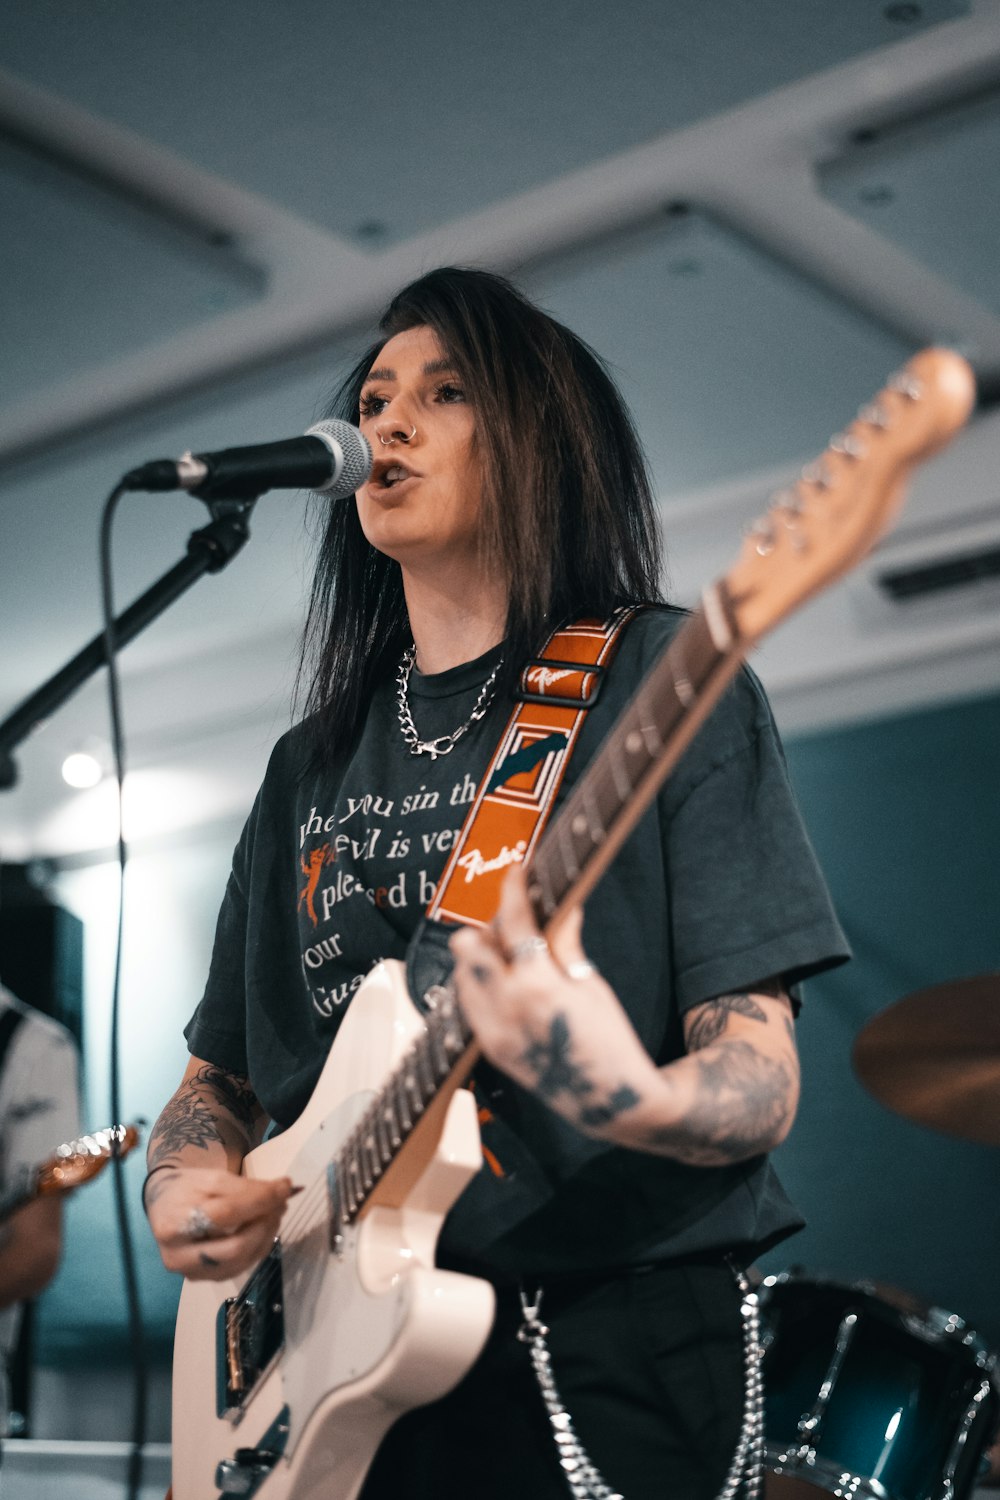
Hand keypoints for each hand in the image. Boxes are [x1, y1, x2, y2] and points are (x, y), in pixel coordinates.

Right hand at [146, 1166, 295, 1281]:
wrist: (164, 1207)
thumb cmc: (187, 1189)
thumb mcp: (211, 1178)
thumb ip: (246, 1187)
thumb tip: (283, 1191)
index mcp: (175, 1223)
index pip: (226, 1213)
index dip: (261, 1200)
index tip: (285, 1187)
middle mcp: (178, 1255)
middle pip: (235, 1247)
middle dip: (266, 1224)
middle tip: (281, 1204)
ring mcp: (190, 1272)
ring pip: (241, 1262)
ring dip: (266, 1237)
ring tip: (274, 1214)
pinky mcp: (202, 1279)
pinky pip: (238, 1268)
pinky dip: (257, 1248)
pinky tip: (262, 1230)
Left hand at [450, 866, 660, 1134]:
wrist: (609, 1100)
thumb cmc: (609, 1040)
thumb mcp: (591, 984)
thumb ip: (566, 944)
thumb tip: (565, 907)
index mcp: (537, 985)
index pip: (513, 923)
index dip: (512, 891)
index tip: (515, 873)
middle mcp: (505, 1008)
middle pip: (466, 948)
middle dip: (486, 931)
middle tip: (513, 928)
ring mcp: (492, 1032)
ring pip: (461, 976)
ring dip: (479, 960)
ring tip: (512, 960)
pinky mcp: (490, 1050)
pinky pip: (468, 1006)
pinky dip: (480, 988)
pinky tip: (507, 988)